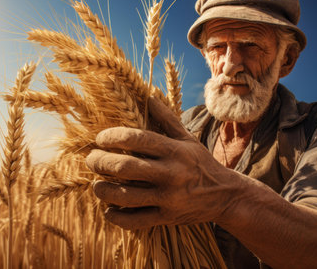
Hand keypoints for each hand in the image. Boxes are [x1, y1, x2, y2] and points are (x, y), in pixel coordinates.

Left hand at [86, 97, 240, 229]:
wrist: (225, 195)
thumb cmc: (201, 163)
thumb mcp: (187, 138)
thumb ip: (167, 118)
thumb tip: (149, 96)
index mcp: (175, 150)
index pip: (137, 138)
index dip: (113, 137)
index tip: (100, 139)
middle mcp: (171, 173)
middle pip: (126, 167)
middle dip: (101, 162)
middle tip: (91, 159)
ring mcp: (168, 198)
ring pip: (126, 196)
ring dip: (104, 190)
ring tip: (97, 185)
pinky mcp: (167, 218)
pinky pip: (136, 220)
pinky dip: (117, 217)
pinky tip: (109, 209)